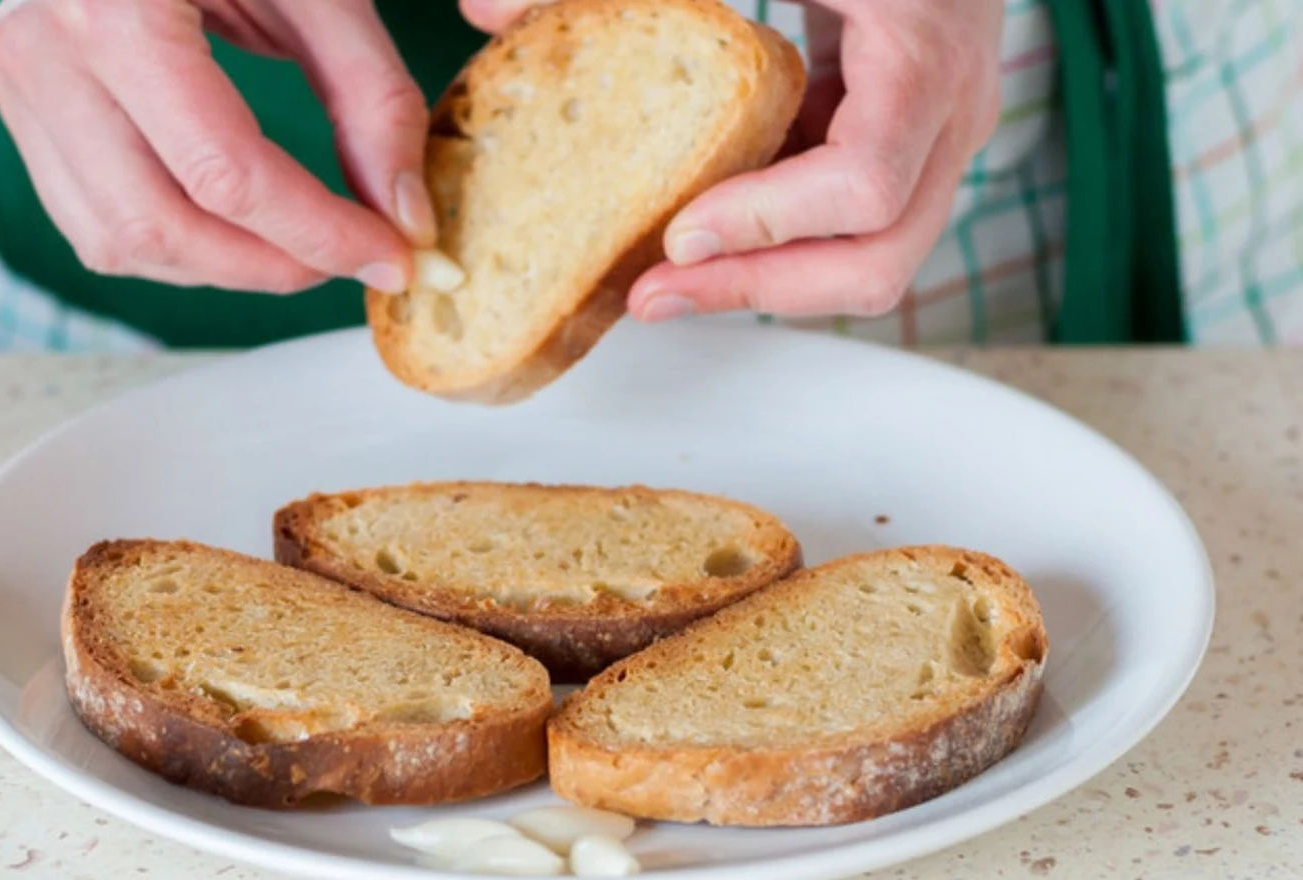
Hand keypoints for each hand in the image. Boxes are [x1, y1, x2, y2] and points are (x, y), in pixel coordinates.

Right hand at [0, 0, 435, 294]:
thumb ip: (372, 98)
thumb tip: (404, 217)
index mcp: (119, 8)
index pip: (224, 172)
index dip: (320, 234)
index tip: (392, 260)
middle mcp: (47, 52)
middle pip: (162, 224)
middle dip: (274, 266)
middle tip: (355, 260)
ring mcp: (23, 85)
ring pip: (120, 242)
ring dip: (226, 270)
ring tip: (303, 247)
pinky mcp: (26, 112)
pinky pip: (96, 226)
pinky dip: (179, 250)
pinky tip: (241, 229)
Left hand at [462, 0, 1003, 320]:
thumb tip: (482, 2)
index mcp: (922, 56)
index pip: (865, 182)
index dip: (769, 222)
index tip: (678, 233)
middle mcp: (949, 116)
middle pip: (876, 258)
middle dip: (759, 288)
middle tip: (652, 297)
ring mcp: (938, 140)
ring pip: (867, 261)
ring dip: (762, 278)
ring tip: (658, 281)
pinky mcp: (909, 148)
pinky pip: (849, 227)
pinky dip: (775, 238)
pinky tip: (695, 227)